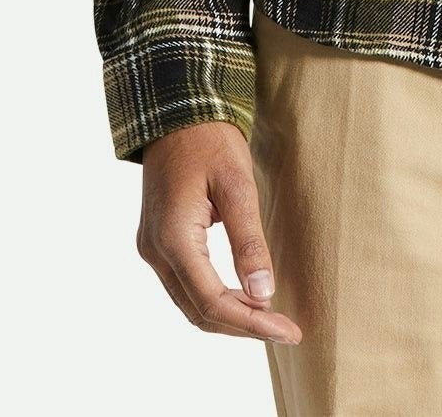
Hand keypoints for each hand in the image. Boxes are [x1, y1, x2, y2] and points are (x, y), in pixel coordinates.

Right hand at [136, 119, 302, 344]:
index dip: (251, 323)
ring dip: (229, 316)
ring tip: (271, 319)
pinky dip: (215, 298)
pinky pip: (186, 285)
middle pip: (198, 310)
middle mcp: (156, 250)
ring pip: (190, 302)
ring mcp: (153, 248)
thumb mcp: (237, 185)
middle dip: (243, 326)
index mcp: (173, 238)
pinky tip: (244, 298)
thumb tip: (264, 293)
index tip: (288, 330)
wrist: (178, 111)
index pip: (212, 301)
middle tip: (287, 330)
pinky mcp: (158, 241)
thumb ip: (249, 240)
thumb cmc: (210, 140)